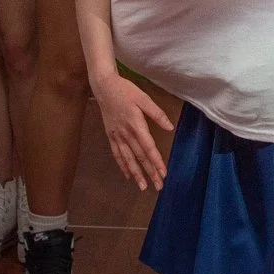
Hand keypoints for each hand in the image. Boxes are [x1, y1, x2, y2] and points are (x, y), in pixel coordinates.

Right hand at [90, 64, 173, 189]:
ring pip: (127, 158)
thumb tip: (170, 127)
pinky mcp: (111, 135)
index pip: (148, 147)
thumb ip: (157, 114)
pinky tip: (128, 175)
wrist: (104, 86)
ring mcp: (117, 136)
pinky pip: (117, 153)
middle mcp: (126, 133)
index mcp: (136, 124)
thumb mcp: (144, 98)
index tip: (164, 174)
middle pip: (139, 157)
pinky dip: (122, 165)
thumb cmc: (126, 90)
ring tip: (143, 187)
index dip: (156, 162)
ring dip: (136, 173)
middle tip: (158, 187)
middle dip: (149, 173)